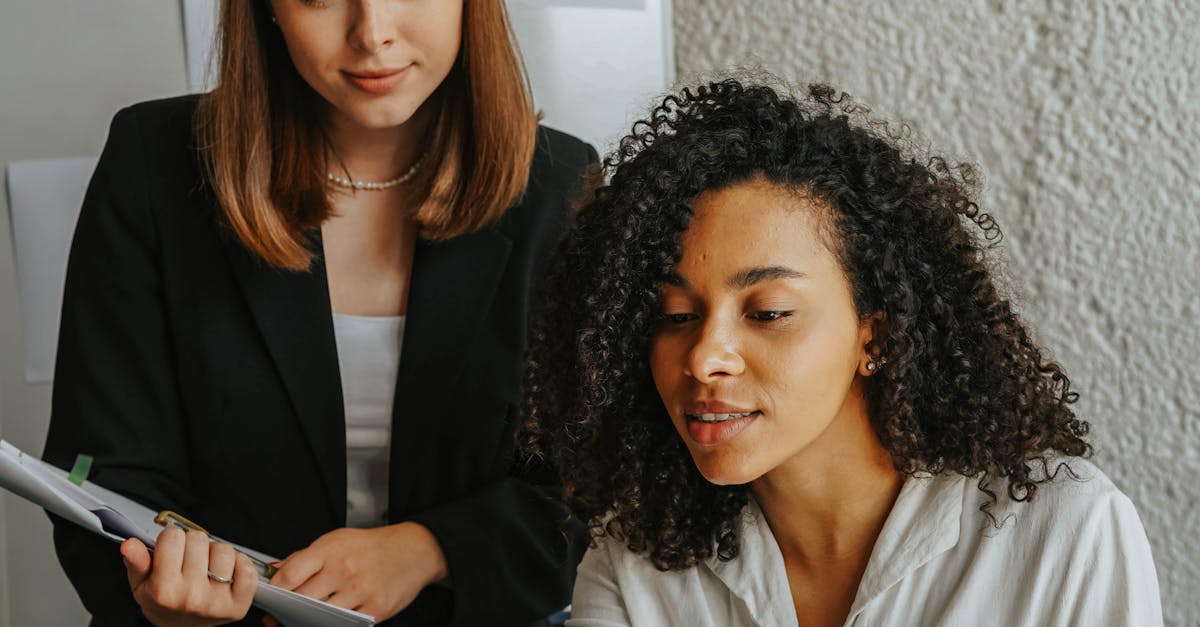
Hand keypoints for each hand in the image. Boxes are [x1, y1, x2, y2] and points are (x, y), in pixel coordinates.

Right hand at [121, 528, 257, 626]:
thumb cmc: (163, 602)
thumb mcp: (142, 584)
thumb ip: (136, 562)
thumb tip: (129, 544)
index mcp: (164, 590)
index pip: (172, 537)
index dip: (171, 540)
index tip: (171, 550)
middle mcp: (191, 597)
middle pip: (198, 539)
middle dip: (193, 545)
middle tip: (188, 560)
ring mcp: (216, 602)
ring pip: (224, 550)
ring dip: (216, 553)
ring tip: (206, 567)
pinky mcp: (238, 605)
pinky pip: (247, 568)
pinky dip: (240, 564)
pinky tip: (226, 573)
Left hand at [268, 522, 447, 621]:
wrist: (414, 550)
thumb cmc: (372, 546)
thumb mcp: (336, 540)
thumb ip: (304, 557)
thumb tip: (275, 572)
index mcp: (331, 549)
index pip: (290, 575)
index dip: (276, 590)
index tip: (273, 596)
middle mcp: (344, 569)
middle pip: (302, 600)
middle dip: (291, 608)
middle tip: (288, 610)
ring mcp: (360, 591)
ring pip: (321, 616)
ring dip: (312, 618)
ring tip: (311, 613)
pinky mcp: (375, 609)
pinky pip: (345, 624)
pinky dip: (336, 623)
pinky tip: (335, 615)